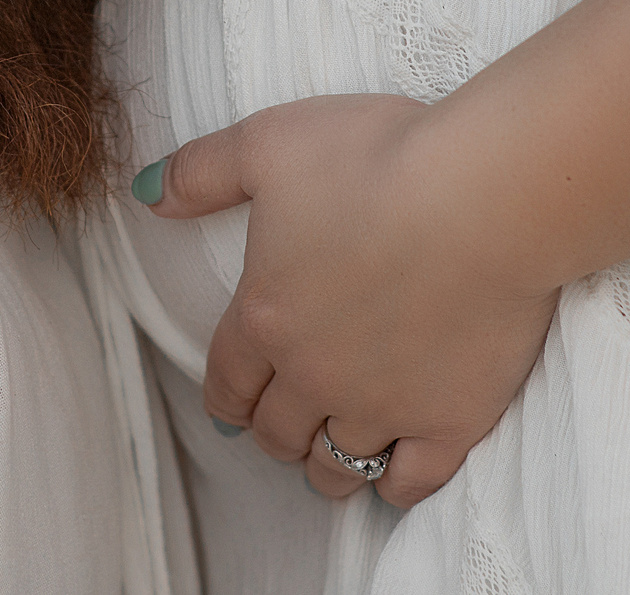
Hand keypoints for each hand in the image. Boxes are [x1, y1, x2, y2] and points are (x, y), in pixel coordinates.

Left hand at [134, 0, 629, 508]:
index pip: (229, 380)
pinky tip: (392, 475)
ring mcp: (383, 406)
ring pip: (336, 465)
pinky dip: (395, 487)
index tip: (231, 406)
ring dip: (325, 465)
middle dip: (274, 430)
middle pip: (278, 431)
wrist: (483, 197)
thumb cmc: (376, 159)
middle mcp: (315, 374)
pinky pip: (412, 481)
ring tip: (330, 456)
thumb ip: (200, 172)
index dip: (227, 396)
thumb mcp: (267, 143)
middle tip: (285, 423)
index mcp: (266, 316)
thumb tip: (146, 193)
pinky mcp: (451, 420)